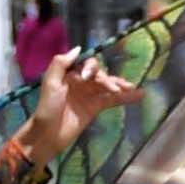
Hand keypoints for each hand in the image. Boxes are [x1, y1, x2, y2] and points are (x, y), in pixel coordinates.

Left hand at [20, 48, 142, 163]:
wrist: (47, 135)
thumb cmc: (46, 108)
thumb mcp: (50, 83)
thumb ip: (60, 63)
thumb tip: (78, 48)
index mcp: (70, 73)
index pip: (87, 64)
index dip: (91, 68)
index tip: (87, 77)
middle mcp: (81, 81)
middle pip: (100, 75)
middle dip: (108, 80)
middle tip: (114, 88)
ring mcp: (89, 95)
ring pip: (107, 86)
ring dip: (119, 86)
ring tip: (132, 87)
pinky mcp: (95, 108)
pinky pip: (111, 100)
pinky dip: (124, 98)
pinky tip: (138, 95)